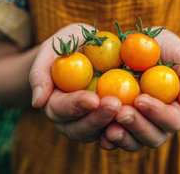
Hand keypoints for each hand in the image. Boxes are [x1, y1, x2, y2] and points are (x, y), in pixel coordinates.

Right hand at [29, 23, 120, 142]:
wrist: (90, 49)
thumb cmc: (69, 44)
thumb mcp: (54, 48)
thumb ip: (41, 72)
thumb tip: (37, 101)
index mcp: (53, 102)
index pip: (59, 109)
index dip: (75, 106)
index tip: (92, 98)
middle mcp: (71, 119)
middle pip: (79, 129)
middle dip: (97, 119)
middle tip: (115, 104)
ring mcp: (92, 122)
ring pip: (100, 135)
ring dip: (115, 126)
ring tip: (130, 111)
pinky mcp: (112, 122)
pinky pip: (120, 133)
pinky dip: (129, 129)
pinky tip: (142, 118)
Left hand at [99, 29, 179, 150]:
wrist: (141, 46)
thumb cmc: (165, 48)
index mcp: (176, 110)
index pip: (172, 120)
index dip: (157, 113)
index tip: (140, 99)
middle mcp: (157, 123)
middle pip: (153, 137)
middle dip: (137, 126)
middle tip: (121, 112)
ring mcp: (137, 126)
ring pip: (133, 142)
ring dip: (122, 136)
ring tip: (108, 125)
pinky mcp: (117, 124)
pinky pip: (113, 138)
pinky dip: (105, 137)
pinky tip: (99, 131)